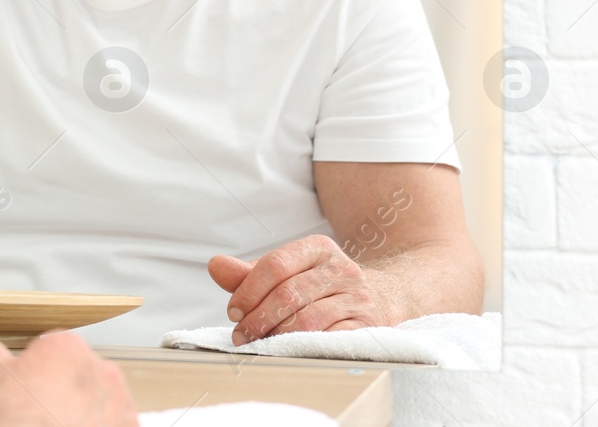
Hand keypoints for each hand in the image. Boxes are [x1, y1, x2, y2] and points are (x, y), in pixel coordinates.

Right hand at [0, 330, 137, 426]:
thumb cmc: (15, 423)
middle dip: (64, 389)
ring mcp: (118, 401)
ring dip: (84, 410)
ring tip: (58, 426)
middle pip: (79, 373)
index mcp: (65, 346)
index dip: (36, 372)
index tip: (27, 390)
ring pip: (99, 399)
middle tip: (42, 414)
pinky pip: (114, 423)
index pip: (52, 349)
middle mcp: (99, 368)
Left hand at [208, 234, 389, 344]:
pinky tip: (289, 350)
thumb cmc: (320, 284)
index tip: (233, 312)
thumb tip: (215, 265)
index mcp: (317, 248)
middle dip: (259, 318)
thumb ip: (250, 273)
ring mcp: (357, 297)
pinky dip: (305, 346)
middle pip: (289, 294)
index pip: (276, 265)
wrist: (383, 295)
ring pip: (309, 319)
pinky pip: (331, 338)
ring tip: (260, 344)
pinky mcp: (368, 325)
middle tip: (241, 336)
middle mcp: (341, 268)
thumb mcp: (288, 271)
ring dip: (278, 335)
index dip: (249, 290)